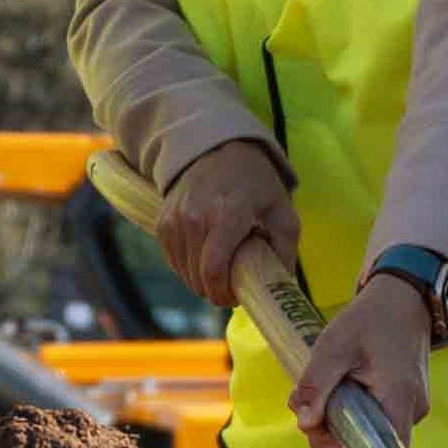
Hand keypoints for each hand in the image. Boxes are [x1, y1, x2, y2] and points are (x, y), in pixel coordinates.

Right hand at [161, 137, 299, 309]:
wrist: (218, 150)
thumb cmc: (255, 184)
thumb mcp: (282, 212)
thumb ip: (285, 251)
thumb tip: (281, 287)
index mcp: (227, 216)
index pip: (214, 271)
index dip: (223, 294)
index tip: (236, 297)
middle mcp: (195, 219)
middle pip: (198, 278)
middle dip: (216, 290)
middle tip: (232, 285)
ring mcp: (175, 221)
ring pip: (184, 273)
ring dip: (201, 281)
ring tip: (221, 269)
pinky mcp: (162, 223)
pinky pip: (173, 261)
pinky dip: (188, 268)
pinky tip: (204, 258)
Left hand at [287, 271, 434, 447]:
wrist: (403, 297)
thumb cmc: (371, 319)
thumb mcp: (334, 347)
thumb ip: (316, 386)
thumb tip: (304, 423)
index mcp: (399, 399)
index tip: (317, 430)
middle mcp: (412, 410)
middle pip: (370, 444)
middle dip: (333, 430)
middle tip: (309, 401)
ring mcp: (412, 406)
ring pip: (371, 430)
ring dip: (342, 417)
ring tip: (327, 385)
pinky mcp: (406, 400)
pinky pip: (377, 417)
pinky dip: (355, 408)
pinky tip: (343, 384)